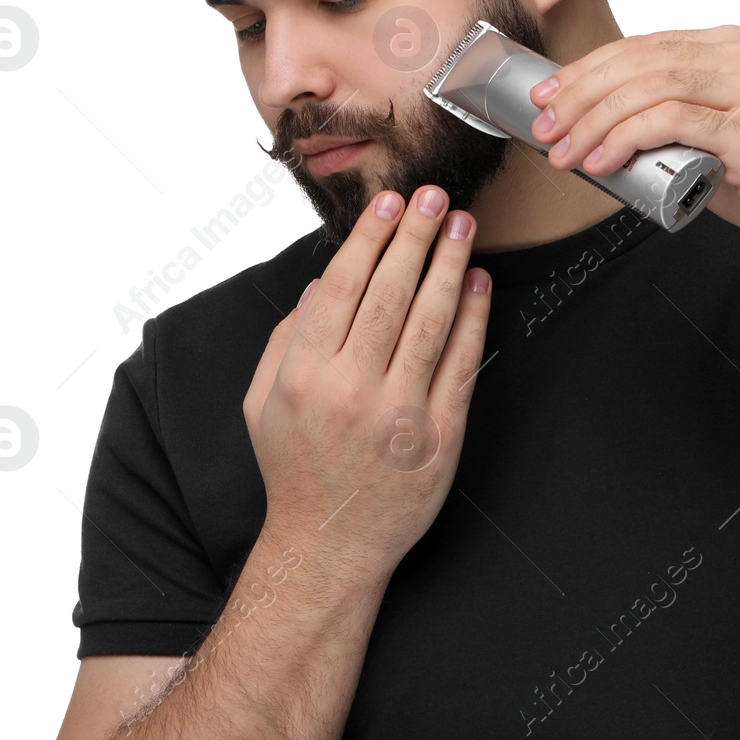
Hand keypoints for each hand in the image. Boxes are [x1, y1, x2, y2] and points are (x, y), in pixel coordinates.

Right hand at [242, 185, 491, 581]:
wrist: (330, 544)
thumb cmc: (296, 470)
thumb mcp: (261, 403)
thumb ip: (285, 339)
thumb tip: (321, 283)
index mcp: (304, 376)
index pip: (342, 288)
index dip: (369, 239)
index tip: (387, 203)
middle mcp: (352, 391)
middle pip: (391, 294)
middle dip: (414, 236)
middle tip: (432, 196)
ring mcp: (400, 415)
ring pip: (432, 321)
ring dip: (449, 264)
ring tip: (461, 224)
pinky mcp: (440, 437)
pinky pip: (461, 364)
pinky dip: (472, 318)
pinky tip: (477, 284)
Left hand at [528, 24, 739, 266]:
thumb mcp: (716, 133)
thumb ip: (672, 117)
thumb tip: (601, 127)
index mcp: (729, 49)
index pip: (641, 47)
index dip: (586, 69)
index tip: (549, 95)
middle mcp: (739, 58)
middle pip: (637, 61)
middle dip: (579, 94)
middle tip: (546, 125)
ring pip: (646, 87)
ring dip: (593, 120)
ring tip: (565, 151)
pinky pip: (669, 120)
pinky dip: (625, 138)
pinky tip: (602, 160)